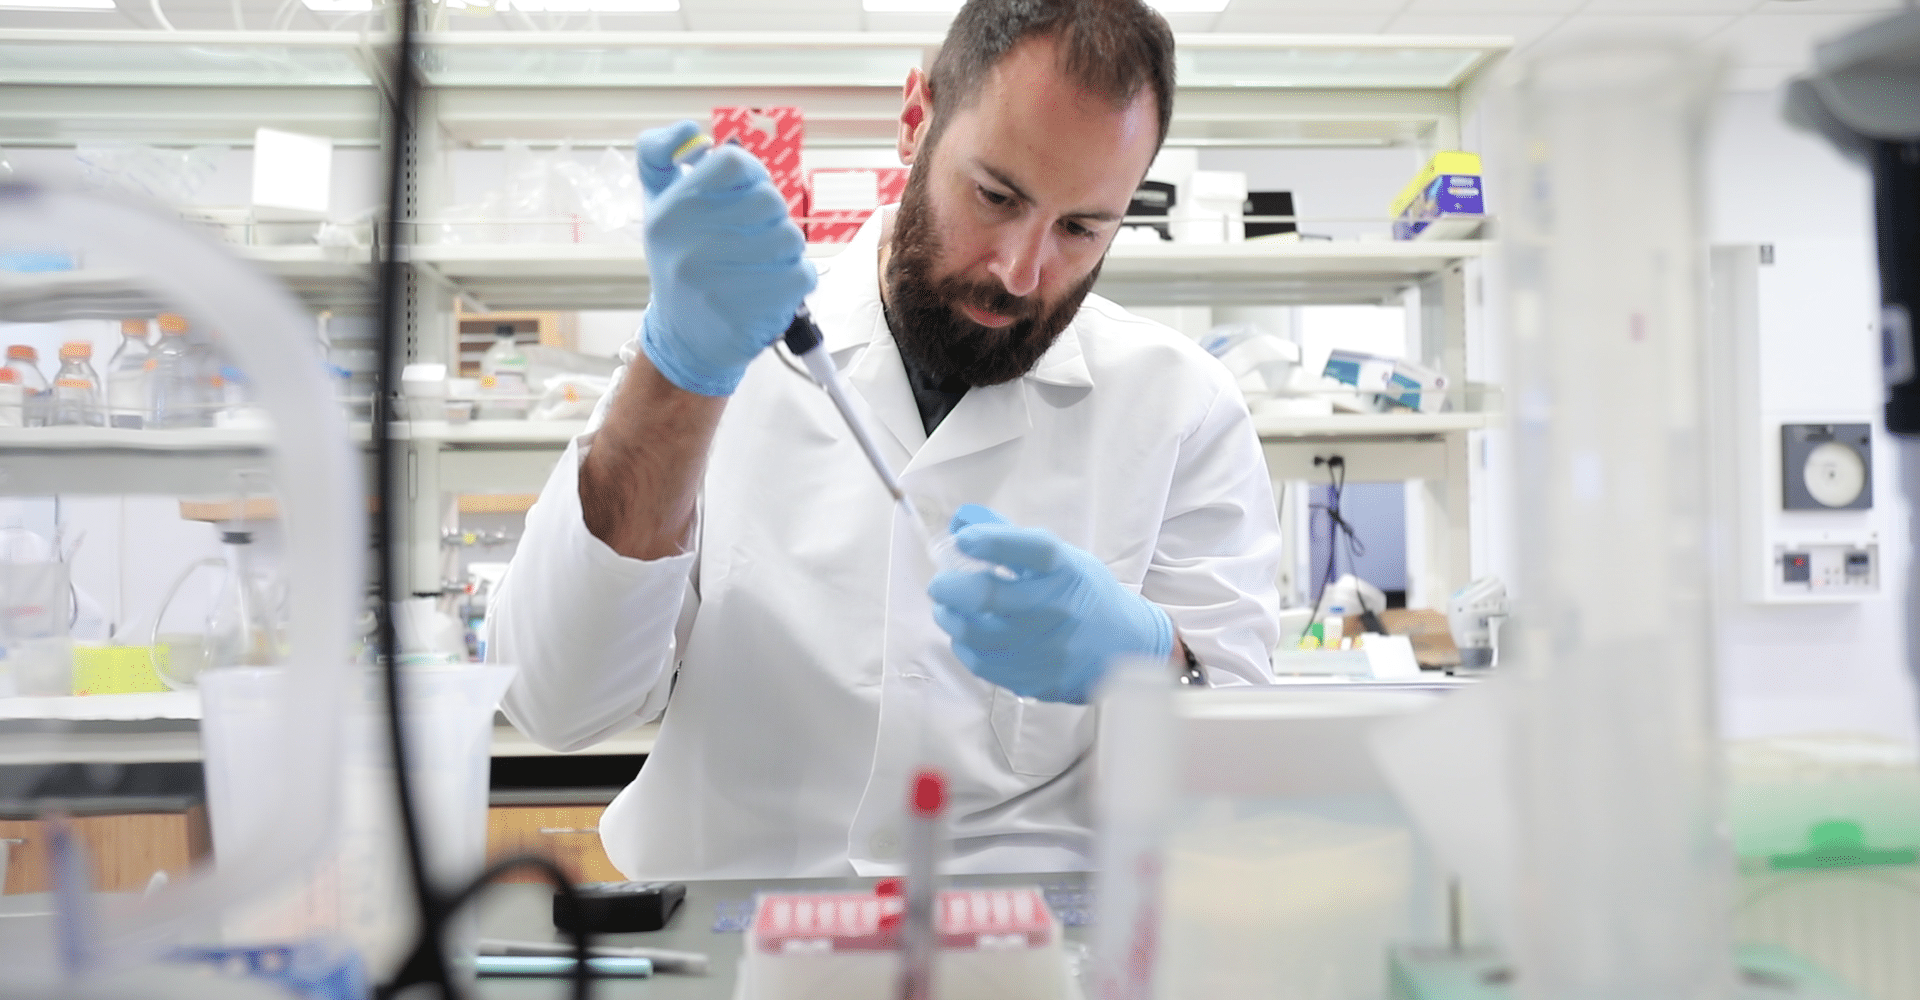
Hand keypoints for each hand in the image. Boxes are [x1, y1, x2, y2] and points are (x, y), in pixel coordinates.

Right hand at [636, 120, 815, 396]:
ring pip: (790, 237)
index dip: (751, 174)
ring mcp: (722, 282)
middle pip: (768, 200)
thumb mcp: (657, 207)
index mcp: (670, 213)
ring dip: (786, 248)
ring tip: (762, 262)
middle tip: (754, 234)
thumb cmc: (679, 262)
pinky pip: (802, 273)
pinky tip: (772, 286)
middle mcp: (690, 246)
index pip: (733, 163)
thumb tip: (688, 130)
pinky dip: (796, 278)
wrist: (685, 340)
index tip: (745, 192)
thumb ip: (659, 155)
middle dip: (770, 215)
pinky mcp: (754, 311)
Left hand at [928, 504, 1173, 703]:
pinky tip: (967, 636)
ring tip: (948, 609)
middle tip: (940, 583)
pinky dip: (965, 647)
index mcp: (1066, 570)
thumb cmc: (1084, 594)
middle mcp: (1058, 608)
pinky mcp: (1035, 679)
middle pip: (987, 595)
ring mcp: (1046, 648)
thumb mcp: (1060, 559)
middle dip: (949, 586)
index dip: (991, 541)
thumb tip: (960, 520)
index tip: (963, 539)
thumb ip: (1009, 538)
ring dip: (950, 618)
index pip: (1031, 549)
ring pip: (974, 634)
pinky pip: (982, 663)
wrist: (1125, 650)